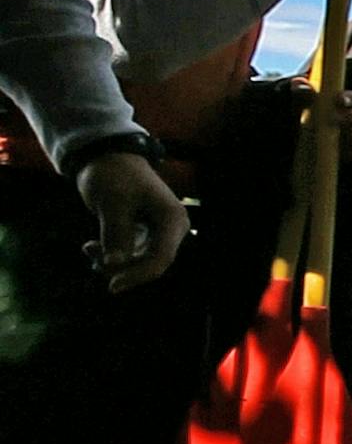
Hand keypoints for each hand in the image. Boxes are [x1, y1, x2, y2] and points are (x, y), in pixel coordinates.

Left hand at [74, 152, 188, 292]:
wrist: (108, 156)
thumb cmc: (113, 175)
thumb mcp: (112, 203)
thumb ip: (116, 234)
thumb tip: (114, 265)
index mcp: (172, 218)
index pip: (161, 257)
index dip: (138, 275)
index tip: (112, 286)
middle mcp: (172, 227)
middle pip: (151, 262)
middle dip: (121, 267)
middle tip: (91, 257)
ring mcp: (160, 231)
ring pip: (139, 261)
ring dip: (112, 261)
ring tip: (87, 249)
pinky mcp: (146, 232)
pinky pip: (131, 253)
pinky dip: (111, 254)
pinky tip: (90, 247)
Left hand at [293, 82, 351, 160]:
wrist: (296, 134)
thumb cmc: (302, 112)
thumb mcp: (301, 101)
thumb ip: (302, 92)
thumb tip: (299, 83)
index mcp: (341, 103)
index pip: (351, 98)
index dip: (348, 98)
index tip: (341, 100)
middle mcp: (351, 118)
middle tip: (349, 116)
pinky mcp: (350, 152)